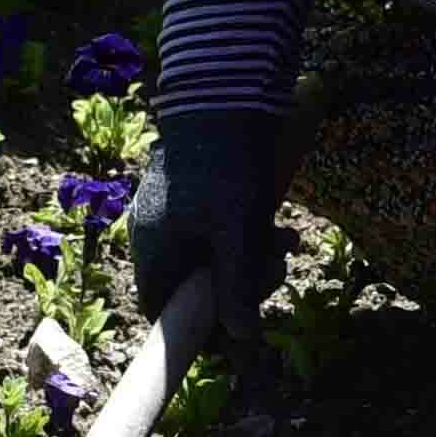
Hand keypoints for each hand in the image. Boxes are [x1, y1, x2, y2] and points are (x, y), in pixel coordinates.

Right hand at [125, 110, 292, 336]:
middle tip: (277, 267)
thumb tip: (243, 339)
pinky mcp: (187, 197)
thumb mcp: (237, 233)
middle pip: (194, 286)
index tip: (237, 326)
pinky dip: (242, 234)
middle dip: (240, 285)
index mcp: (153, 250)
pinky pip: (212, 232)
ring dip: (249, 259)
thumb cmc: (226, 166)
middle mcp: (152, 236)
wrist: (221, 96)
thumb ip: (237, 287)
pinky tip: (273, 224)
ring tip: (283, 239)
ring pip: (209, 258)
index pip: (164, 311)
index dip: (199, 327)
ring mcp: (167, 215)